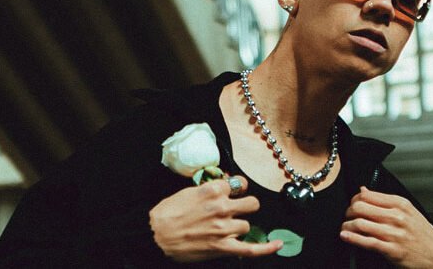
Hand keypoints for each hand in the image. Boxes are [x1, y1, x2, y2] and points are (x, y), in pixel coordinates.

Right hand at [149, 176, 281, 261]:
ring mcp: (224, 227)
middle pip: (251, 203)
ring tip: (224, 229)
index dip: (237, 189)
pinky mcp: (223, 247)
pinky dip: (266, 248)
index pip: (238, 184)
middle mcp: (222, 207)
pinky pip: (251, 248)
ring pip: (247, 225)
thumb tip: (225, 184)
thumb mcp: (187, 191)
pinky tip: (278, 245)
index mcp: (212, 190)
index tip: (235, 191)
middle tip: (236, 209)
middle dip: (245, 206)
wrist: (154, 236)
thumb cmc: (166, 213)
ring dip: (238, 226)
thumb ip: (209, 188)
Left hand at [340, 187, 432, 267]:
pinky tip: (345, 236)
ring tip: (345, 227)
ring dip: (347, 225)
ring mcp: (394, 234)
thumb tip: (364, 190)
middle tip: (348, 216)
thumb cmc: (422, 234)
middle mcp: (397, 217)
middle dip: (349, 212)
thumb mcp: (408, 211)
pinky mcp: (392, 250)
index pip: (368, 195)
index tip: (352, 204)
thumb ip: (384, 200)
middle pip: (360, 207)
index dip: (355, 199)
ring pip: (361, 224)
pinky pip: (367, 242)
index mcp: (400, 204)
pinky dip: (352, 238)